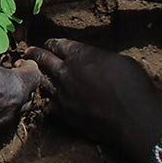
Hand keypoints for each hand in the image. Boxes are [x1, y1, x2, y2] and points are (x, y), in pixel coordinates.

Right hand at [0, 41, 42, 131]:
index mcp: (18, 87)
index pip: (36, 75)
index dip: (29, 64)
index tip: (20, 59)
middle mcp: (15, 108)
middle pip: (28, 94)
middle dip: (22, 81)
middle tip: (9, 70)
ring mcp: (1, 121)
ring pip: (15, 106)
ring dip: (9, 94)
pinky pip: (0, 114)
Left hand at [26, 39, 161, 158]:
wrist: (133, 119)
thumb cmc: (133, 85)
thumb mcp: (118, 60)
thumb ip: (97, 58)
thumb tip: (92, 60)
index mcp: (80, 54)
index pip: (58, 44)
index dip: (53, 43)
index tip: (49, 44)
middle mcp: (66, 71)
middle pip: (44, 59)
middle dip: (35, 54)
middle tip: (28, 52)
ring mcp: (63, 93)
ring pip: (42, 81)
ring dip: (36, 75)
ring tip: (30, 72)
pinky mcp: (64, 114)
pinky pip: (48, 103)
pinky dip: (46, 98)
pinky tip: (45, 97)